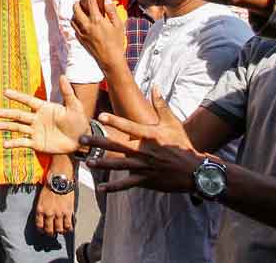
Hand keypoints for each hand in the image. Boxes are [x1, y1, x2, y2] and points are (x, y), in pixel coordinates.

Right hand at [0, 75, 88, 154]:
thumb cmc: (79, 121)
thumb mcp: (74, 105)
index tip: (5, 92)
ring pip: (18, 128)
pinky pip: (23, 142)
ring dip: (7, 126)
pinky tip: (5, 144)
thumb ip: (67, 92)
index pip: (28, 101)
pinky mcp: (37, 143)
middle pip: (19, 115)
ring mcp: (36, 131)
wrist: (81, 140)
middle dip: (7, 113)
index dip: (17, 96)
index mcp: (44, 108)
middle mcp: (37, 119)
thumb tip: (63, 75)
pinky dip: (14, 143)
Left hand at [35, 182, 74, 236]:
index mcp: (40, 210)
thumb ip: (43, 208)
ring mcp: (59, 214)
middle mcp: (48, 214)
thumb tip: (45, 216)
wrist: (60, 178)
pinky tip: (68, 227)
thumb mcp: (41, 198)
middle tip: (53, 232)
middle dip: (51, 233)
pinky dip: (68, 228)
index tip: (44, 230)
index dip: (42, 230)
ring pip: (59, 230)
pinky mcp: (68, 212)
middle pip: (49, 230)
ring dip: (60, 231)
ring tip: (61, 229)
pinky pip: (68, 226)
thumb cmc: (50, 185)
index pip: (39, 226)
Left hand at [72, 0, 125, 68]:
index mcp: (97, 20)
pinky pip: (75, 28)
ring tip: (81, 11)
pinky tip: (82, 23)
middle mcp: (87, 26)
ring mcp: (82, 33)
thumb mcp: (118, 25)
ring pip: (73, 19)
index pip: (90, 2)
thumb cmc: (116, 43)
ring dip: (75, 13)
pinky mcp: (81, 40)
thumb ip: (112, 11)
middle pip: (76, 9)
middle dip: (78, 3)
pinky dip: (76, 23)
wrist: (110, 60)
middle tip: (81, 0)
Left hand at [85, 87, 199, 193]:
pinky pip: (126, 184)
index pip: (129, 126)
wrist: (193, 170)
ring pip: (119, 165)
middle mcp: (144, 151)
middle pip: (117, 145)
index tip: (100, 117)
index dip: (115, 121)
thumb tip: (155, 86)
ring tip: (88, 162)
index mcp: (150, 135)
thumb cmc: (182, 144)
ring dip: (102, 164)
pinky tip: (101, 188)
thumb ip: (161, 104)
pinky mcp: (145, 180)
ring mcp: (144, 166)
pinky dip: (113, 187)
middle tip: (82, 139)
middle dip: (98, 142)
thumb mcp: (172, 122)